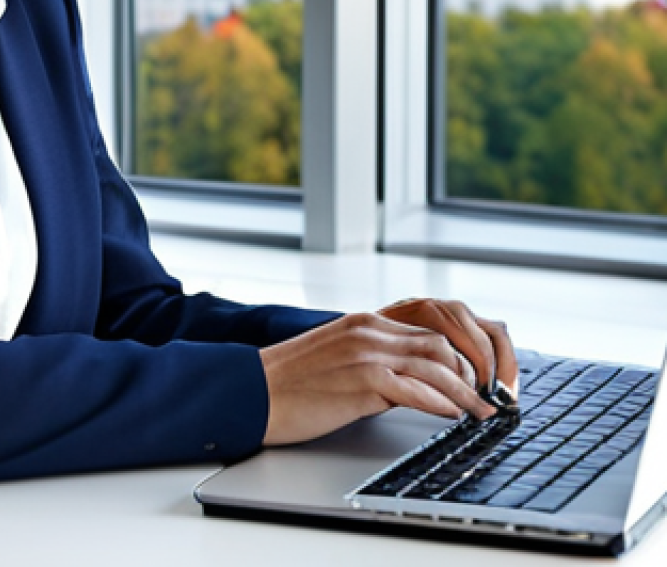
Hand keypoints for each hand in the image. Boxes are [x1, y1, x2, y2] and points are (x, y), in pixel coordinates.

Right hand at [259, 300, 516, 446]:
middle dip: (468, 373)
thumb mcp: (336, 356)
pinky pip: (415, 390)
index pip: (425, 332)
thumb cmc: (292, 380)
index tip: (470, 381)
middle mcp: (368, 332)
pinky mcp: (362, 381)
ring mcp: (366, 354)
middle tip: (484, 398)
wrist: (255, 389)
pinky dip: (440, 403)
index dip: (456, 359)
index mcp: (363, 322)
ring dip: (464, 392)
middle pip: (437, 345)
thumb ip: (371, 359)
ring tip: (480, 412)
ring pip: (434, 366)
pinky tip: (452, 415)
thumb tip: (406, 383)